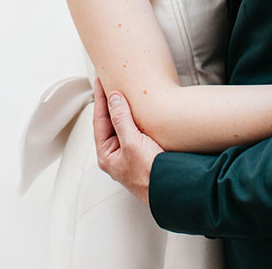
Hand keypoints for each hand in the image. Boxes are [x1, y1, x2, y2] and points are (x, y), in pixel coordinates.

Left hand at [93, 78, 163, 204]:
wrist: (172, 189)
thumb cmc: (150, 174)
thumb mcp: (132, 143)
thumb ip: (121, 119)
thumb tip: (113, 98)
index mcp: (106, 154)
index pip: (99, 119)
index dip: (100, 98)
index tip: (101, 81)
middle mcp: (115, 153)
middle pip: (109, 121)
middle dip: (110, 102)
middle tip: (110, 82)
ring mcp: (128, 153)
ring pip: (122, 124)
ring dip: (123, 108)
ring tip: (123, 91)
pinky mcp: (142, 151)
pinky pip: (134, 129)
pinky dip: (134, 116)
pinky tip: (139, 109)